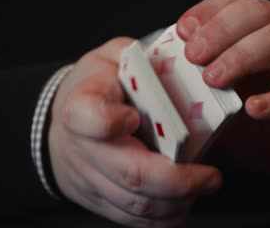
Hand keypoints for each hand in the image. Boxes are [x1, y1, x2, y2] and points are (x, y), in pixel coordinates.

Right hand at [48, 37, 221, 226]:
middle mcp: (84, 149)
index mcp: (81, 106)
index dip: (112, 122)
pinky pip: (134, 220)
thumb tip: (185, 59)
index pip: (89, 118)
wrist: (59, 128)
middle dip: (177, 180)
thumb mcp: (109, 58)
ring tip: (203, 185)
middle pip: (129, 174)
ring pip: (136, 206)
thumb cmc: (92, 90)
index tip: (135, 117)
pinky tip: (183, 201)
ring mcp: (91, 180)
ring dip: (178, 202)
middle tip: (210, 176)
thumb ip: (140, 57)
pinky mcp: (100, 201)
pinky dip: (165, 217)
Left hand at [176, 0, 269, 193]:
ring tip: (214, 79)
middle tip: (193, 56)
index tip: (181, 31)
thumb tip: (156, 76)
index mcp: (256, 32)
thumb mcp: (214, 99)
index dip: (207, 11)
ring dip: (241, 56)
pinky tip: (253, 109)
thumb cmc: (248, 122)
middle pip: (257, 11)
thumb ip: (192, 84)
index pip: (234, 1)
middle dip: (219, 30)